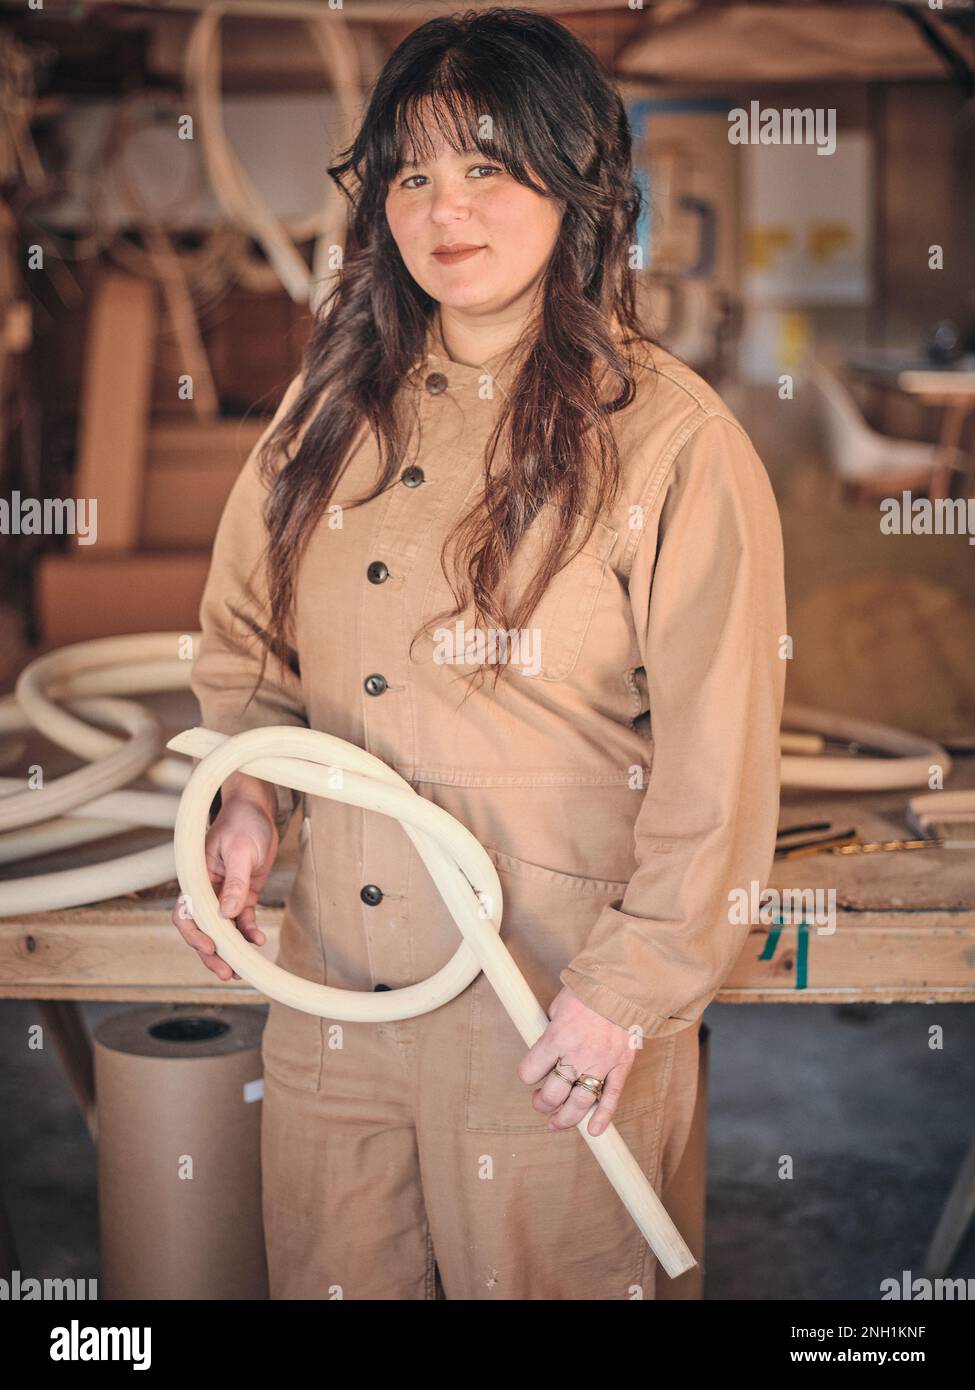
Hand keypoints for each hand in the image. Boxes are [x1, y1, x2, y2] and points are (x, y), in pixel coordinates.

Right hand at [170, 788, 278, 981]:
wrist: (256, 809)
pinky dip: (248, 932)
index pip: (186, 913)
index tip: (211, 948)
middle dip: (212, 952)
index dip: (195, 934)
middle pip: (202, 928)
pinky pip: (242, 919)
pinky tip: (258, 941)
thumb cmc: (243, 822)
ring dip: (231, 948)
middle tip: (227, 972)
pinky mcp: (242, 894)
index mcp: (197, 878)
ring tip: (243, 968)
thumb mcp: (240, 850)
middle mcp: (207, 890)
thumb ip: (235, 882)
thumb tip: (227, 914)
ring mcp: (224, 893)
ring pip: (222, 929)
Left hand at [517, 985, 635, 1136]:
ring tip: (556, 1123)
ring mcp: (601, 1063)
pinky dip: (603, 1117)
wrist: (623, 984)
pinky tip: (594, 1131)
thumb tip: (546, 1047)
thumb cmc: (588, 990)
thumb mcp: (559, 1006)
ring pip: (580, 1103)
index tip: (530, 1076)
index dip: (527, 1076)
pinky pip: (611, 1097)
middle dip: (542, 1102)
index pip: (530, 1071)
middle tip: (540, 1101)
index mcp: (557, 1038)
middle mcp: (577, 1055)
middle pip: (553, 1094)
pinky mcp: (621, 1066)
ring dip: (565, 1118)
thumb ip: (552, 1030)